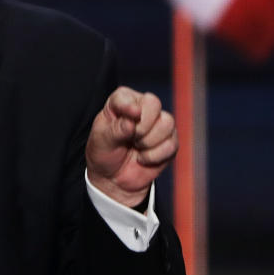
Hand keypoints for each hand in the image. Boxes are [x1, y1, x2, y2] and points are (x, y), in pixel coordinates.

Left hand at [85, 86, 177, 206]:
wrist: (114, 178)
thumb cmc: (104, 153)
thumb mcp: (102, 141)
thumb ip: (115, 130)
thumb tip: (131, 122)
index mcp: (120, 102)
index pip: (126, 96)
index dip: (129, 106)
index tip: (132, 115)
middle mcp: (141, 108)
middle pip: (153, 103)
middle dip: (142, 126)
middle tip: (131, 138)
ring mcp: (158, 123)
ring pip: (167, 122)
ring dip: (149, 141)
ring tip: (136, 148)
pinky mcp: (169, 140)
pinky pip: (171, 144)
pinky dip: (155, 156)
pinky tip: (143, 158)